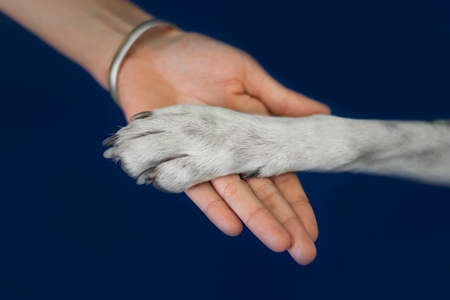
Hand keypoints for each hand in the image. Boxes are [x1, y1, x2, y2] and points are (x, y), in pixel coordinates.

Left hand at [115, 28, 329, 264]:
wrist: (154, 54)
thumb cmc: (201, 58)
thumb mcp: (246, 75)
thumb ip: (279, 99)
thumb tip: (323, 113)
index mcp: (251, 134)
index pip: (280, 174)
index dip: (297, 201)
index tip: (313, 228)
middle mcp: (230, 153)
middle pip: (261, 193)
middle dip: (283, 220)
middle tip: (305, 252)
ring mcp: (204, 158)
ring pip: (234, 195)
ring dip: (256, 218)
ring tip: (278, 243)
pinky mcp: (175, 159)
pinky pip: (195, 186)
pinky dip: (212, 205)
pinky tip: (232, 226)